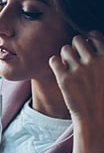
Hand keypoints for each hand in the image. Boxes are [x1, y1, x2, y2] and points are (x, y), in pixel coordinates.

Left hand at [49, 30, 103, 152]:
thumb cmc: (101, 93)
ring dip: (64, 55)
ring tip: (67, 65)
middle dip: (75, 47)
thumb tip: (93, 40)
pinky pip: (53, 60)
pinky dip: (55, 63)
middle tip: (74, 58)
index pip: (94, 36)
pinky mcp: (64, 79)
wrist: (94, 116)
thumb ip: (102, 57)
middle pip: (77, 40)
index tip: (85, 50)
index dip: (88, 41)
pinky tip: (59, 70)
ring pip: (65, 49)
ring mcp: (79, 70)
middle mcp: (94, 61)